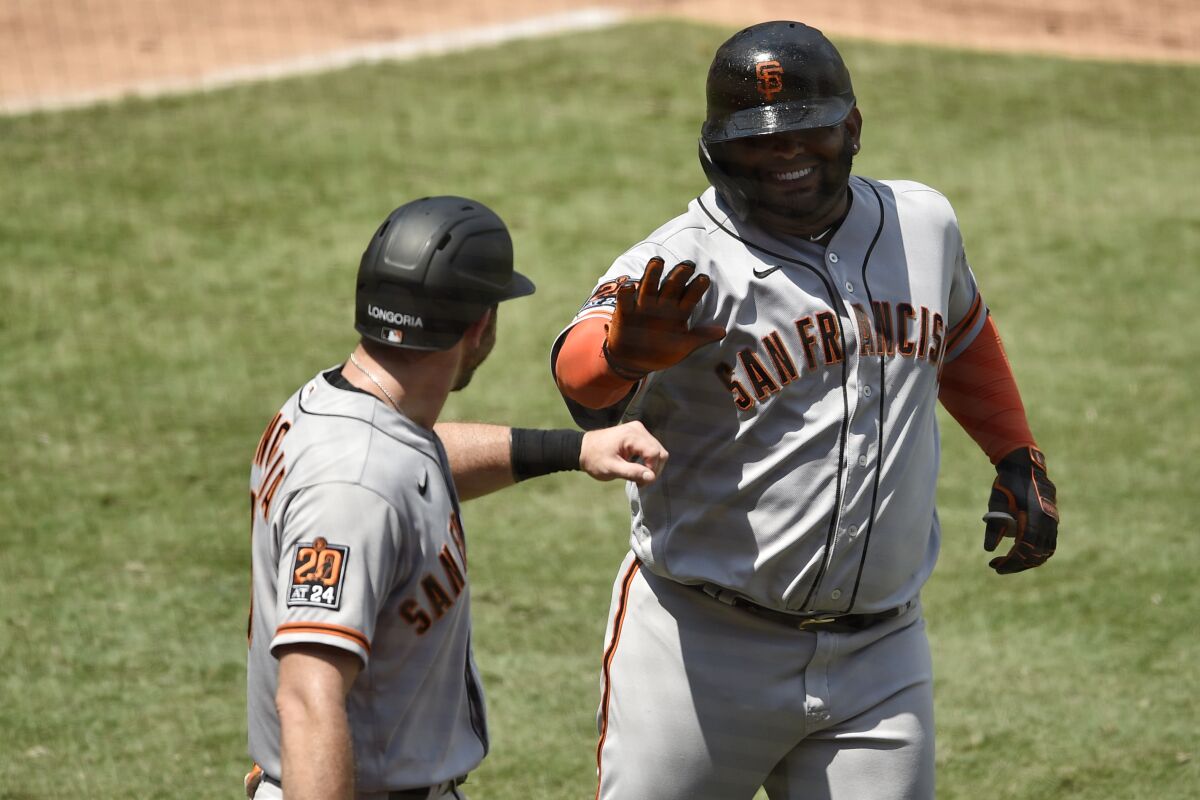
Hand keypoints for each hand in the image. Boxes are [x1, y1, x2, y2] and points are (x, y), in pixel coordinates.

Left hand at [579, 421, 668, 486]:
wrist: (583, 449)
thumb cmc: (594, 459)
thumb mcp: (611, 468)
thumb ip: (632, 472)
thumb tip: (651, 477)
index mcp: (632, 435)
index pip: (655, 453)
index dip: (652, 470)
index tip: (640, 482)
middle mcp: (638, 429)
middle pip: (659, 452)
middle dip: (653, 469)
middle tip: (639, 482)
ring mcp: (638, 430)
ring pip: (657, 451)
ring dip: (651, 466)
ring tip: (637, 476)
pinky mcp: (637, 434)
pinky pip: (651, 448)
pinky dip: (647, 460)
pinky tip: (637, 468)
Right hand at [603, 257, 725, 378]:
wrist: (634, 362)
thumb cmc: (661, 352)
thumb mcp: (683, 347)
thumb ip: (701, 337)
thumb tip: (723, 331)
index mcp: (678, 311)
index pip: (690, 296)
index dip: (697, 288)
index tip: (704, 279)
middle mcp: (662, 304)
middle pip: (671, 285)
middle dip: (679, 274)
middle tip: (688, 265)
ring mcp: (643, 306)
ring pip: (649, 286)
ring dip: (653, 273)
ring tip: (658, 261)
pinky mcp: (625, 312)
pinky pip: (625, 300)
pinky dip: (626, 292)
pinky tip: (630, 286)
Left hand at [982, 447, 1058, 573]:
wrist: (1025, 467)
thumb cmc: (1008, 484)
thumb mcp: (996, 503)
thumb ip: (994, 526)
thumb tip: (988, 550)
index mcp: (1034, 518)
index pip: (1024, 551)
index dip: (1009, 562)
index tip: (994, 566)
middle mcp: (1048, 522)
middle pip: (1035, 555)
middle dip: (1016, 565)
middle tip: (997, 567)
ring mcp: (1053, 522)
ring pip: (1044, 552)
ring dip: (1027, 561)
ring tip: (1008, 563)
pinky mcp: (1053, 521)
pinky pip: (1048, 544)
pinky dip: (1036, 553)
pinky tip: (1020, 553)